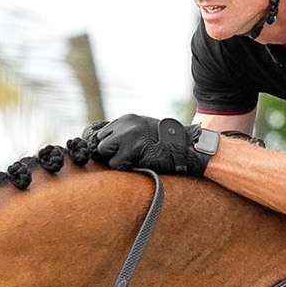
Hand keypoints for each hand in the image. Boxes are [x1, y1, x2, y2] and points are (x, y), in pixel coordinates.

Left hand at [84, 115, 206, 176]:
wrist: (184, 150)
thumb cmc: (165, 145)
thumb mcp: (144, 131)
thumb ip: (125, 133)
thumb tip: (103, 143)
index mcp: (128, 118)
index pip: (102, 131)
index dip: (107, 144)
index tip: (113, 152)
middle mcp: (126, 123)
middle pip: (101, 141)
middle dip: (109, 152)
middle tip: (126, 158)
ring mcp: (128, 135)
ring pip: (104, 151)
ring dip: (115, 159)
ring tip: (133, 161)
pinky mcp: (132, 148)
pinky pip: (115, 163)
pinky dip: (124, 168)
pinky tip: (138, 165)